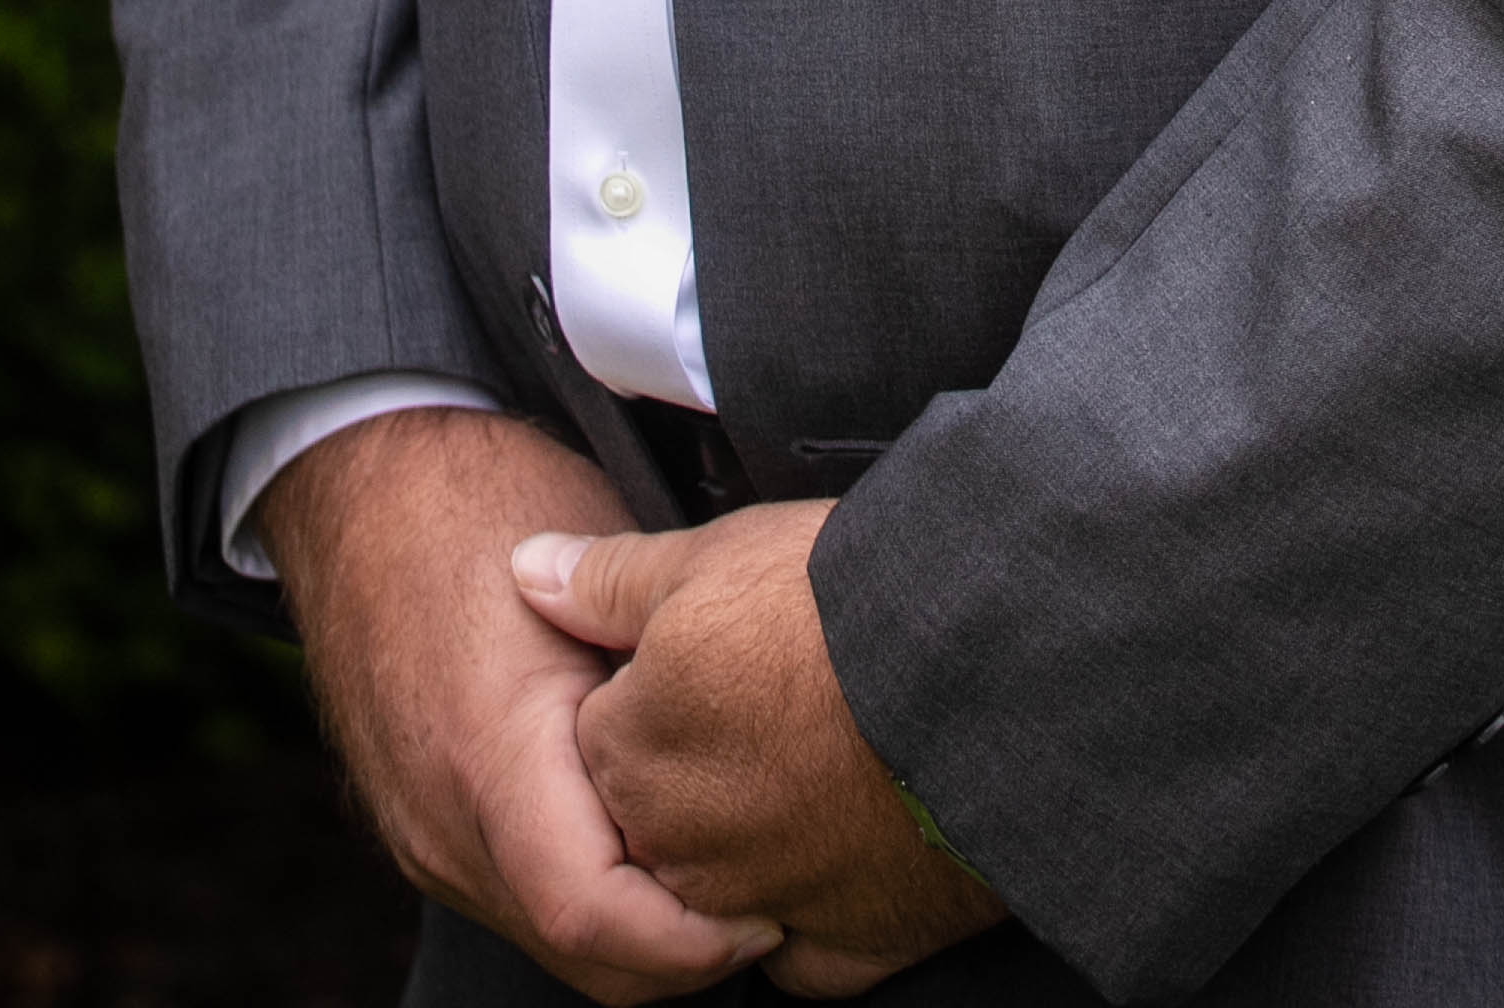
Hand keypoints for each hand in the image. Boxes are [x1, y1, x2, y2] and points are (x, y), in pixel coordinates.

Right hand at [261, 406, 783, 1000]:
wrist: (363, 487)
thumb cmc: (490, 501)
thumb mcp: (600, 565)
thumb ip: (663, 658)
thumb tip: (766, 721)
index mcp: (492, 756)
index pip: (591, 912)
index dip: (691, 938)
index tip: (768, 905)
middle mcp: (447, 824)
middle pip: (581, 955)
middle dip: (683, 954)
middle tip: (773, 898)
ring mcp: (428, 836)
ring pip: (552, 939)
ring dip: (642, 930)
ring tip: (726, 866)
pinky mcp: (426, 830)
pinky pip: (521, 899)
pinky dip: (596, 896)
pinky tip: (653, 839)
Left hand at [513, 504, 1006, 997]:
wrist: (978, 672)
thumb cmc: (840, 605)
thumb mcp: (713, 556)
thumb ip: (607, 580)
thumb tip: (525, 572)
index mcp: (631, 750)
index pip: (604, 729)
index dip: (659, 684)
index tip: (719, 656)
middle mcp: (677, 845)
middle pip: (656, 814)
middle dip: (698, 769)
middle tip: (775, 700)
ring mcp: (757, 904)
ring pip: (722, 887)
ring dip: (752, 839)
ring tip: (820, 762)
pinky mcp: (841, 947)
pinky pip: (806, 943)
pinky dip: (821, 903)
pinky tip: (854, 838)